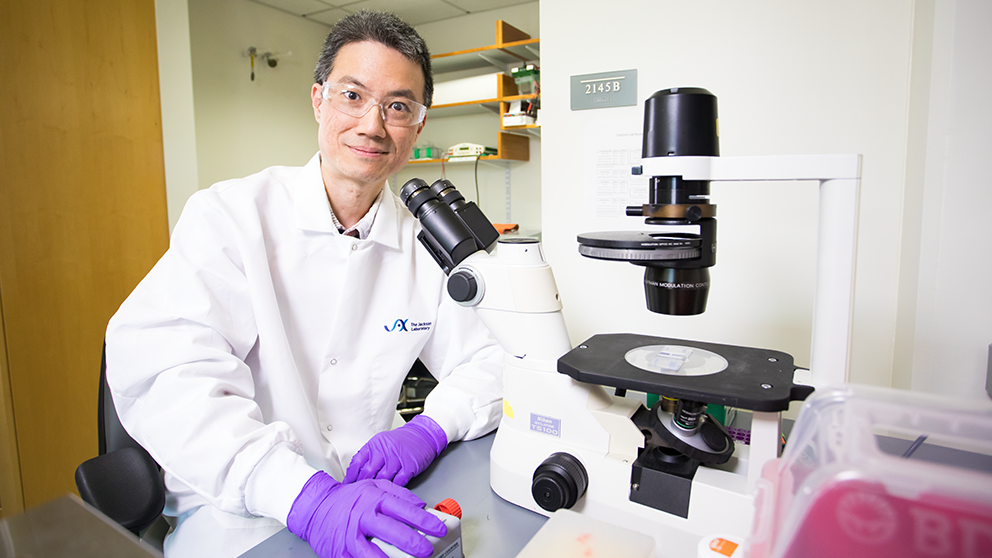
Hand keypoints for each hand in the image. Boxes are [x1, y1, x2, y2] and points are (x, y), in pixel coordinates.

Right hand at [287, 471, 446, 557]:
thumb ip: (399, 494)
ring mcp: (351, 536)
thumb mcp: (374, 486)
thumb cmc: (349, 498)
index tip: (439, 528)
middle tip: (427, 550)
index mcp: (375, 500)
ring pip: (372, 551)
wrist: (315, 506)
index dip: (424, 521)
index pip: (404, 510)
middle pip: (391, 531)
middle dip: (412, 542)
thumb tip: (421, 505)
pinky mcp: (340, 551)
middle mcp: (363, 517)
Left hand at [345, 415, 447, 485]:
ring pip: (382, 478)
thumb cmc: (402, 440)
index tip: (346, 485)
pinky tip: (389, 491)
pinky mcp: (409, 466)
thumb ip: (370, 454)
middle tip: (358, 493)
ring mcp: (397, 458)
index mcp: (376, 443)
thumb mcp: (382, 442)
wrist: (423, 435)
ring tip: (373, 494)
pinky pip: (397, 482)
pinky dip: (392, 488)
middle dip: (362, 485)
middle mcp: (385, 450)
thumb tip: (355, 472)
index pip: (357, 462)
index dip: (350, 476)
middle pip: (368, 472)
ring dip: (377, 488)